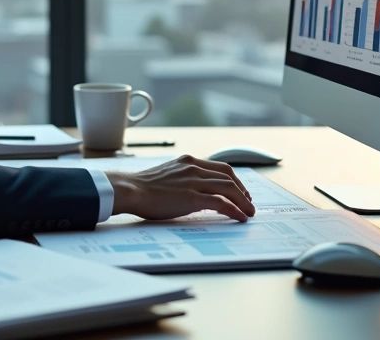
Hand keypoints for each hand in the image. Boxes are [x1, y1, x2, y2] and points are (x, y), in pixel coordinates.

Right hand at [107, 155, 255, 221]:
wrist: (129, 189)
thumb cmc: (141, 187)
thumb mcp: (166, 175)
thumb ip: (182, 178)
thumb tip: (192, 192)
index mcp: (188, 161)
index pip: (220, 168)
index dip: (234, 180)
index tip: (239, 190)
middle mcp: (194, 168)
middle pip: (229, 176)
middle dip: (243, 191)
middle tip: (248, 202)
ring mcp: (194, 182)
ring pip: (229, 188)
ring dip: (244, 201)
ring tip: (249, 212)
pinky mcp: (192, 197)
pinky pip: (222, 202)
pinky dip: (235, 209)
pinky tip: (239, 217)